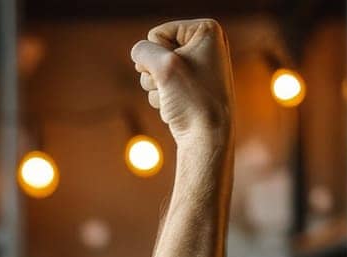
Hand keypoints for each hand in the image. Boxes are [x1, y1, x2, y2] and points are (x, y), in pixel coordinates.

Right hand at [131, 19, 233, 151]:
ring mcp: (195, 65)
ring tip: (178, 99)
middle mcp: (204, 44)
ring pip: (153, 71)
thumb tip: (139, 54)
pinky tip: (178, 107)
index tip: (179, 72)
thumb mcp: (163, 66)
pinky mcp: (187, 85)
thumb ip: (143, 51)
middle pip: (154, 52)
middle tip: (177, 87)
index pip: (156, 34)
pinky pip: (160, 85)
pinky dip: (162, 98)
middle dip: (157, 73)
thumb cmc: (192, 99)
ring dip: (157, 88)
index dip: (158, 56)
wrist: (207, 137)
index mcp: (206, 30)